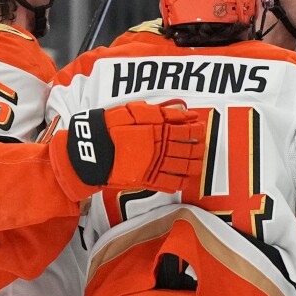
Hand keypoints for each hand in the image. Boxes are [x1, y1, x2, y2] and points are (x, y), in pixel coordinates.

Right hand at [51, 100, 204, 199]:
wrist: (92, 149)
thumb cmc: (112, 126)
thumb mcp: (136, 111)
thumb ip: (163, 113)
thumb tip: (186, 113)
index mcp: (160, 130)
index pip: (187, 130)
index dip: (198, 130)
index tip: (202, 129)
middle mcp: (161, 149)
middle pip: (189, 150)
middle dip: (199, 148)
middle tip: (203, 146)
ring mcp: (156, 166)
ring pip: (183, 168)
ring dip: (194, 165)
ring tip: (199, 163)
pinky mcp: (147, 180)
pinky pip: (169, 184)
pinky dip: (180, 182)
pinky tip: (184, 179)